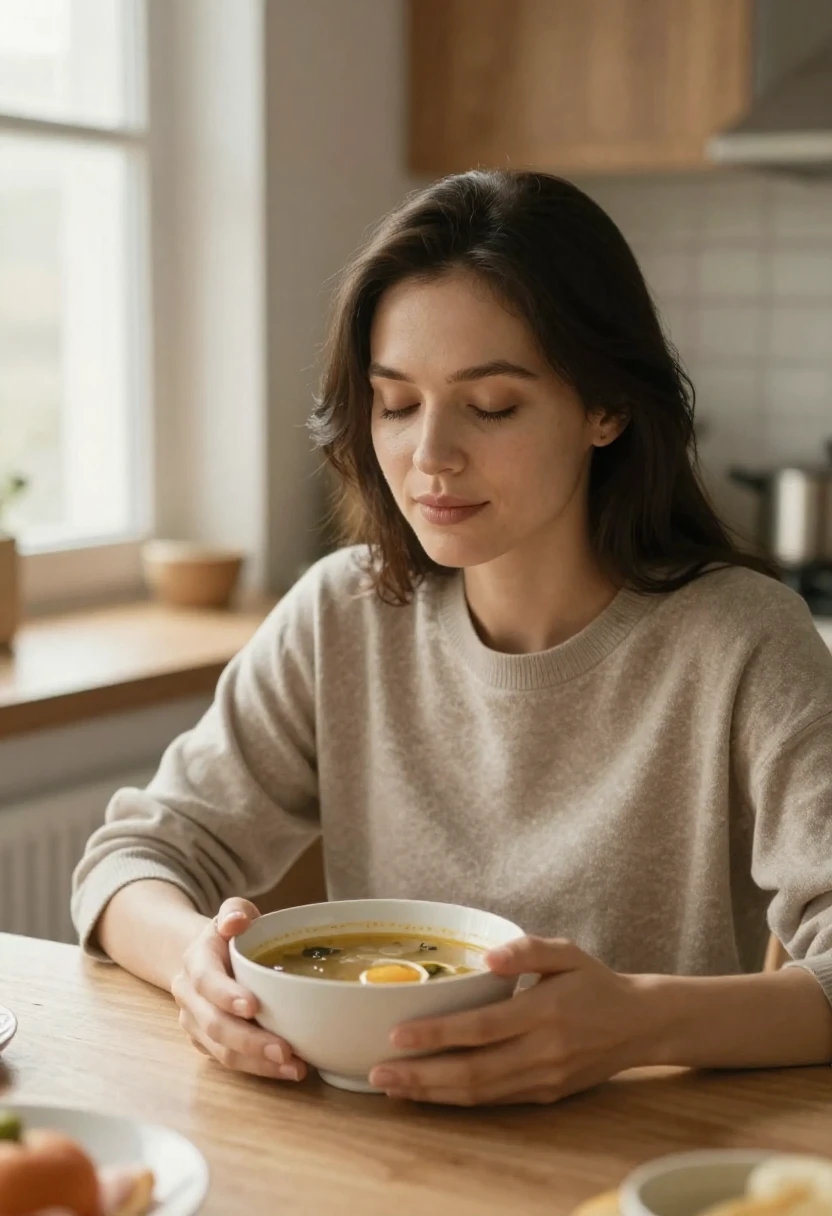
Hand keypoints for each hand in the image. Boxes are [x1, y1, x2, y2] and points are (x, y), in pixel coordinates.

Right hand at [171, 897, 306, 1082]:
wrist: (206, 959)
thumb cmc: (230, 936)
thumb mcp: (233, 913)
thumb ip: (234, 911)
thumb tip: (235, 921)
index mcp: (195, 961)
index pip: (206, 980)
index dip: (226, 995)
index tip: (253, 1006)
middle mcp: (189, 996)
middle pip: (213, 1024)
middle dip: (249, 1041)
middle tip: (285, 1050)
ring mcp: (195, 1023)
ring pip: (221, 1050)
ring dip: (257, 1063)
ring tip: (294, 1067)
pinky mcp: (206, 1044)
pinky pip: (228, 1062)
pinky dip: (257, 1068)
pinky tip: (286, 1069)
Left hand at [368, 936, 650, 1105]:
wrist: (640, 1024)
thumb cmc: (595, 981)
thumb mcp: (568, 951)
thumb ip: (528, 948)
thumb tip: (488, 958)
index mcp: (545, 1011)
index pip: (482, 1027)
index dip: (437, 1035)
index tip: (398, 1034)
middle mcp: (543, 1050)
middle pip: (473, 1071)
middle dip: (421, 1075)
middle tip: (378, 1073)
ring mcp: (543, 1078)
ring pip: (479, 1093)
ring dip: (431, 1094)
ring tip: (392, 1088)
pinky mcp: (544, 1095)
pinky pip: (494, 1101)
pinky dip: (456, 1100)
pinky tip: (429, 1093)